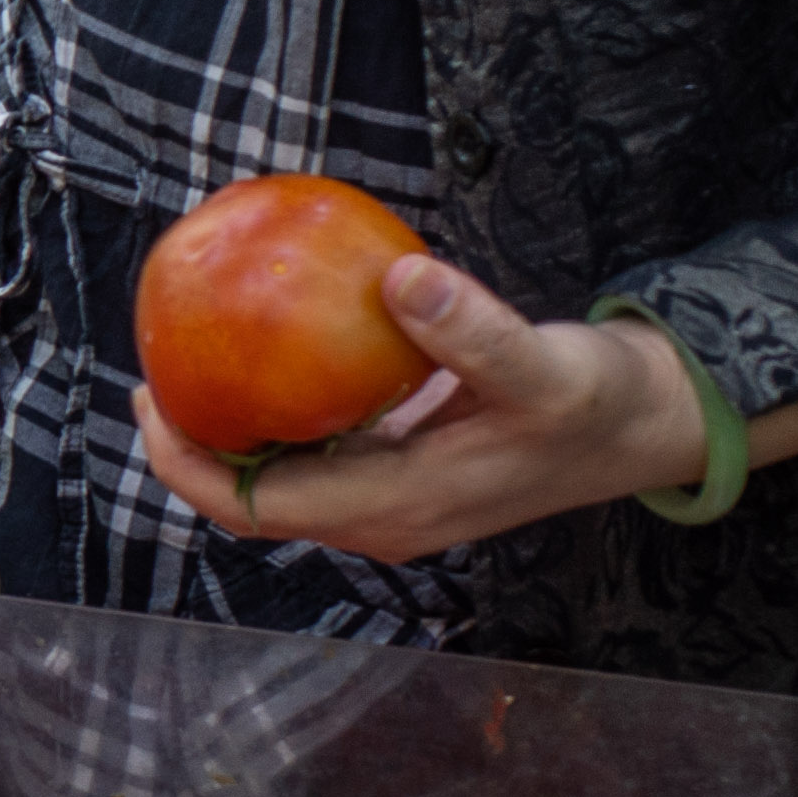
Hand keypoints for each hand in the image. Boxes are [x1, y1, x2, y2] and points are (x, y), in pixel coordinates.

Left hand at [132, 253, 709, 563]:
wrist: (647, 423)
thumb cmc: (597, 402)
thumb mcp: (541, 365)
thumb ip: (470, 330)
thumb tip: (400, 280)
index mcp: (395, 508)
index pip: (257, 506)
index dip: (188, 462)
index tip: (150, 395)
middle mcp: (382, 516)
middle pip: (253, 499)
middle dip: (192, 444)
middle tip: (158, 363)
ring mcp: (393, 498)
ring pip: (284, 476)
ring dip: (233, 429)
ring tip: (194, 353)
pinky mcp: (406, 470)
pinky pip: (321, 449)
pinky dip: (284, 410)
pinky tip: (272, 348)